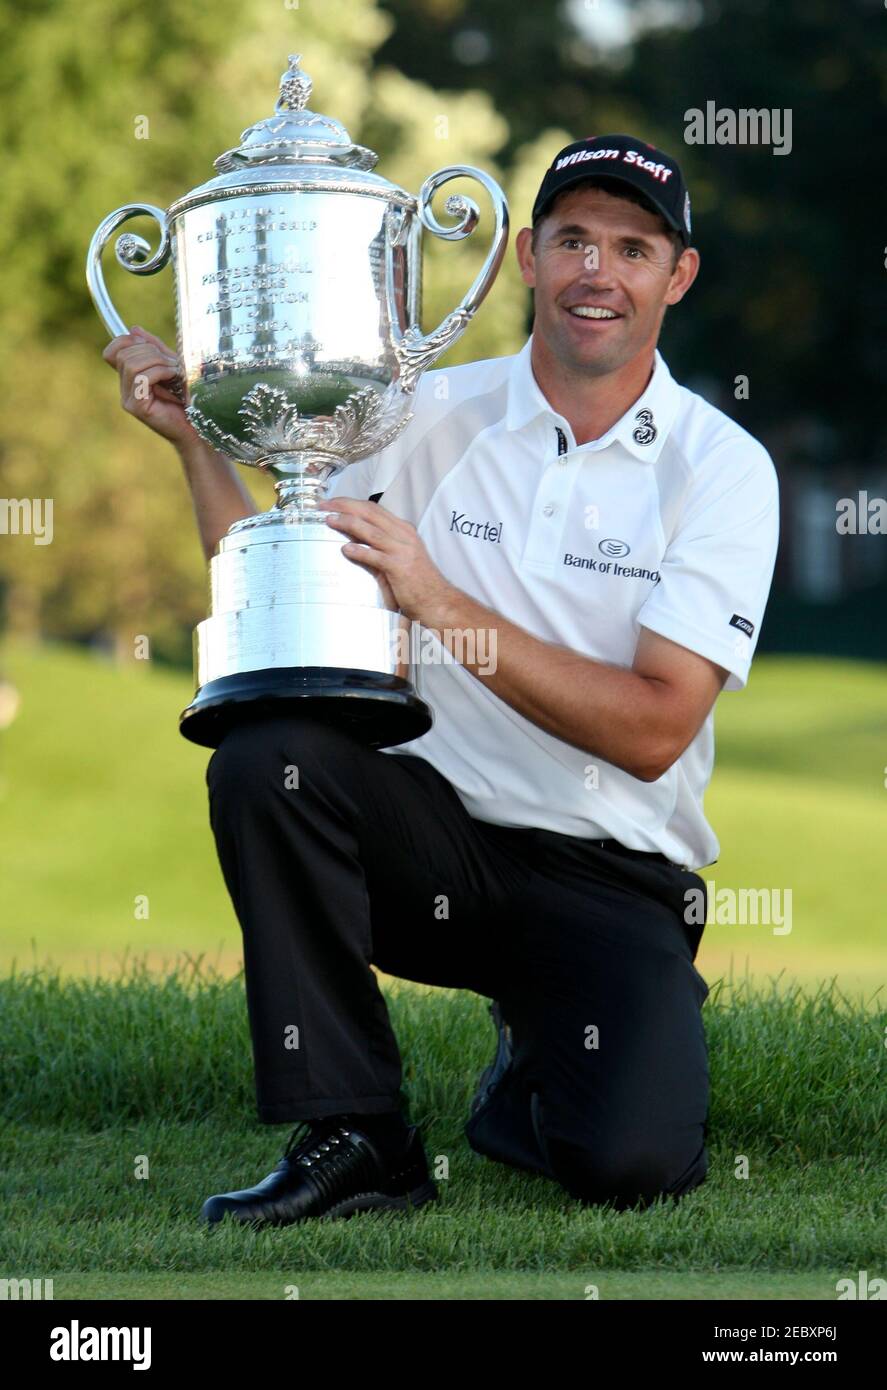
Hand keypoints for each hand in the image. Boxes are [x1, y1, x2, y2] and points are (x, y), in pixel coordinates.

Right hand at [102, 325, 199, 447]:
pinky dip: (160, 371)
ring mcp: (129, 399)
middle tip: (173, 363)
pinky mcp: (138, 407)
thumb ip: (154, 349)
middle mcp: (125, 389)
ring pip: (132, 364)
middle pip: (124, 354)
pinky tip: (175, 378)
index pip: (112, 351)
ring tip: (176, 371)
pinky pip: (142, 378)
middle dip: (151, 351)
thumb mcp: (171, 366)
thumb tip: (134, 329)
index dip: (126, 341)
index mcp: (129, 378)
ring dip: (158, 361)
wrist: (198, 428)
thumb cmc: (188, 399)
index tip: (151, 345)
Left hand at [316, 497, 456, 622]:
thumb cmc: (417, 582)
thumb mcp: (399, 557)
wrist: (438, 601)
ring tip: (329, 520)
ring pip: (371, 531)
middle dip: (344, 506)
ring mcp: (403, 550)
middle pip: (370, 513)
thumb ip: (378, 546)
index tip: (331, 503)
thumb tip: (351, 538)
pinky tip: (346, 549)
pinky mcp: (400, 568)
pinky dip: (360, 551)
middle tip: (323, 505)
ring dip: (348, 523)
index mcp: (403, 530)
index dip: (350, 503)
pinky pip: (376, 556)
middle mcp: (404, 535)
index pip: (373, 509)